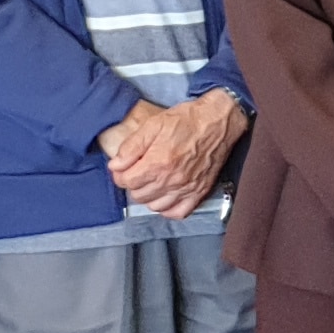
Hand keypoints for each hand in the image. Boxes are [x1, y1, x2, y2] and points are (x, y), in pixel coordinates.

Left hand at [101, 90, 244, 217]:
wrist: (217, 122)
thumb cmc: (187, 120)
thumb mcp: (153, 124)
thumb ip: (131, 147)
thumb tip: (116, 165)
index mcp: (158, 163)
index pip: (127, 182)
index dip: (120, 174)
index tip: (122, 168)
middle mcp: (172, 180)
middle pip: (139, 196)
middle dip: (133, 184)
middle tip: (137, 172)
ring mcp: (186, 188)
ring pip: (155, 206)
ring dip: (148, 196)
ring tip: (151, 182)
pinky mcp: (199, 192)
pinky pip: (178, 212)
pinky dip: (168, 208)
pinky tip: (166, 195)